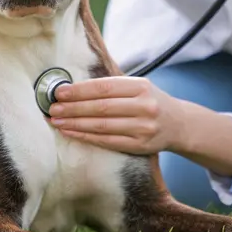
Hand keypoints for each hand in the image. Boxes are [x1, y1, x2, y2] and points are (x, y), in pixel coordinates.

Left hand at [47, 76, 187, 155]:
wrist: (179, 124)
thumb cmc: (150, 101)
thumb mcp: (138, 87)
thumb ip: (112, 86)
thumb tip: (73, 88)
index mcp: (141, 86)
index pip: (104, 87)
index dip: (80, 90)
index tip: (60, 92)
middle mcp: (144, 106)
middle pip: (101, 107)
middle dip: (73, 108)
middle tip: (52, 108)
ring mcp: (143, 127)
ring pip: (102, 126)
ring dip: (75, 123)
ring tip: (56, 120)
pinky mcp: (140, 145)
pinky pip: (107, 141)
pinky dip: (86, 136)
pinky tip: (71, 132)